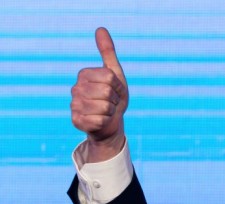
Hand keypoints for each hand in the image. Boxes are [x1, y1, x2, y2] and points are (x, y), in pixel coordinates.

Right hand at [70, 27, 128, 161]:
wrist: (110, 123)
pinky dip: (105, 122)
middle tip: (111, 102)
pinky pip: (100, 121)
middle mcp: (75, 88)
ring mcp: (74, 105)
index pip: (110, 77)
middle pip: (107, 92)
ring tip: (106, 111)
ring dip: (111, 112)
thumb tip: (100, 28)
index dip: (119, 87)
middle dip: (115, 100)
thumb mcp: (115, 74)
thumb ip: (108, 52)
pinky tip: (100, 121)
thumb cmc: (113, 97)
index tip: (115, 90)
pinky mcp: (76, 121)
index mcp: (84, 74)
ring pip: (104, 108)